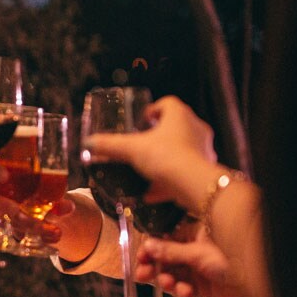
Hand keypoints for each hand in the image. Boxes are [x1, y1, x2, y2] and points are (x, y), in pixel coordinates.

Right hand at [82, 96, 217, 204]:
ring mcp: (204, 149)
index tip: (142, 121)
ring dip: (165, 158)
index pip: (168, 103)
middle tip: (143, 145)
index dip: (153, 110)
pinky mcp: (206, 169)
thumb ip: (110, 145)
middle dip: (159, 136)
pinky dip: (170, 180)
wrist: (194, 184)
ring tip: (147, 171)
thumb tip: (89, 143)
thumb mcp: (132, 149)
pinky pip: (186, 171)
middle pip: (176, 126)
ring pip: (183, 149)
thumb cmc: (165, 156)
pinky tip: (152, 193)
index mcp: (179, 115)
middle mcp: (196, 128)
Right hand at [133, 227, 247, 296]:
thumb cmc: (231, 256)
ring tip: (167, 284)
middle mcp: (194, 251)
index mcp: (194, 234)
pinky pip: (185, 290)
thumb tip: (148, 246)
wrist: (257, 280)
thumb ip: (171, 252)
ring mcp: (198, 270)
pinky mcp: (203, 288)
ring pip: (174, 276)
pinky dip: (183, 292)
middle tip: (143, 274)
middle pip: (166, 260)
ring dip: (167, 281)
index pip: (165, 240)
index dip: (151, 249)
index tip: (140, 257)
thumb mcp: (197, 252)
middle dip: (155, 268)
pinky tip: (186, 292)